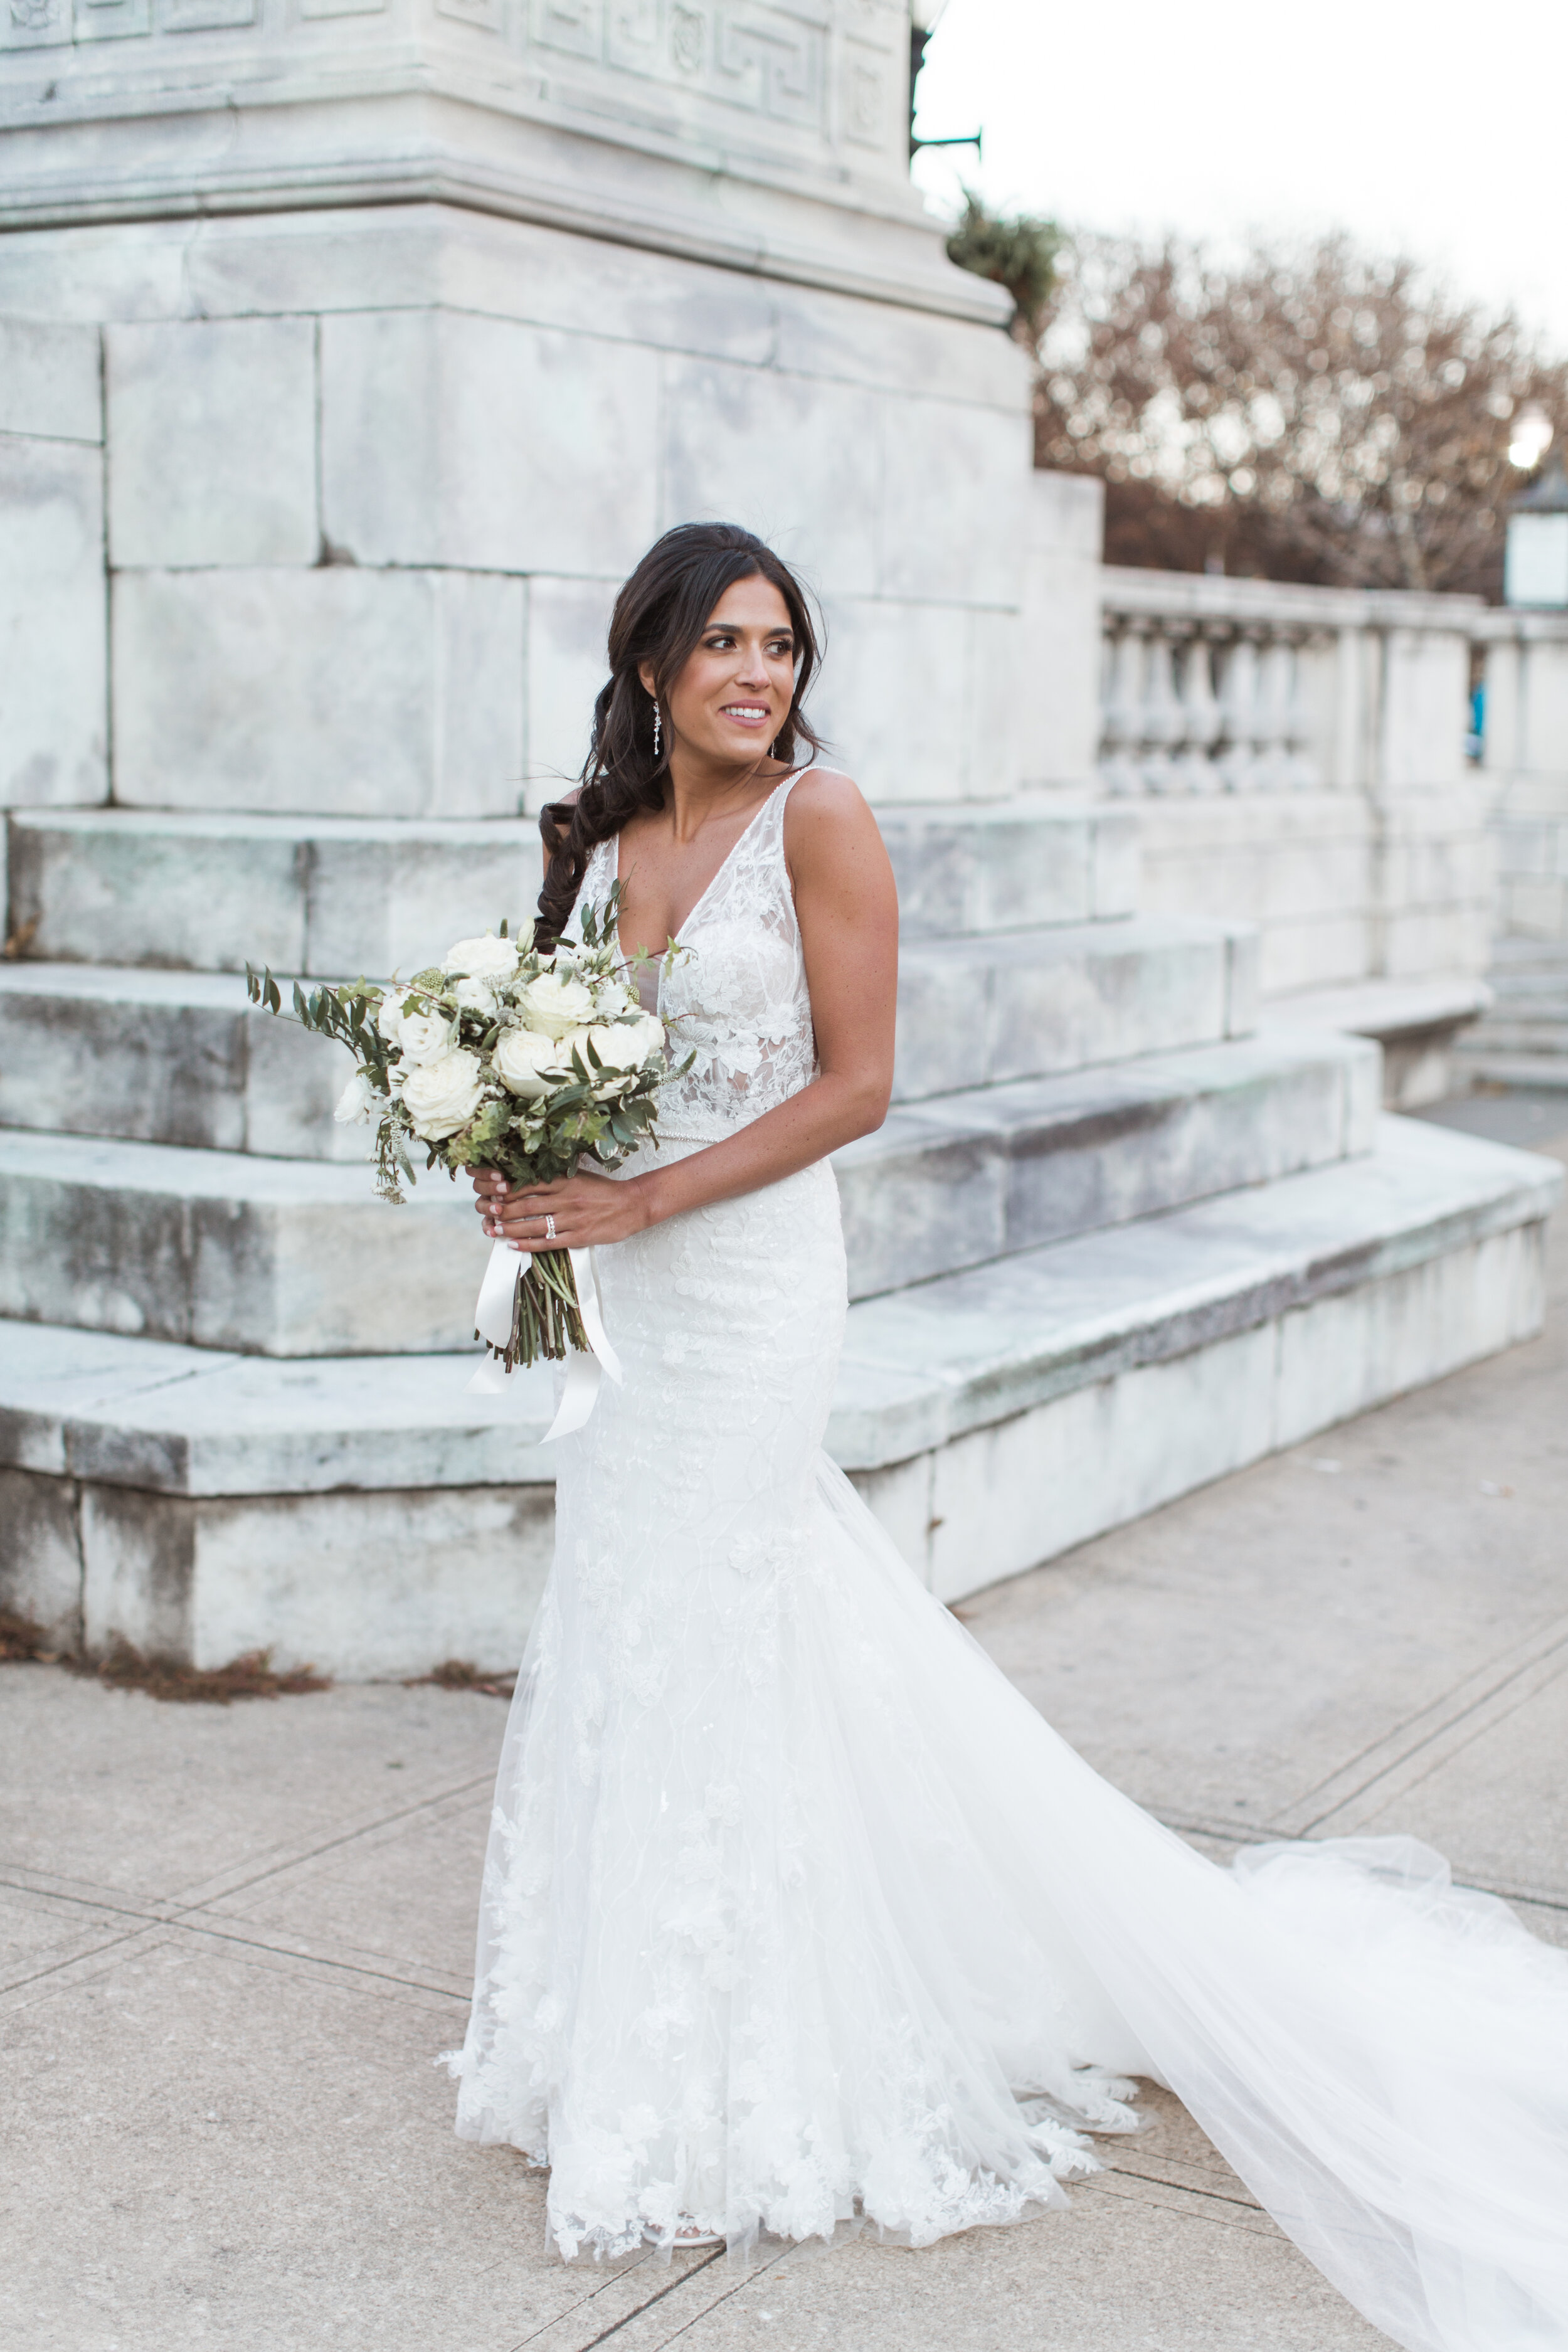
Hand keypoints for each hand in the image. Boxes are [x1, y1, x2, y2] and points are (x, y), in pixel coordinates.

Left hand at [469, 1165, 652, 1251]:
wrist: (632, 1205)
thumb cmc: (604, 1190)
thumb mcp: (580, 1176)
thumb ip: (556, 1178)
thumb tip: (527, 1180)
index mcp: (565, 1181)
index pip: (529, 1184)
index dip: (508, 1190)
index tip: (493, 1193)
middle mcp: (566, 1199)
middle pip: (527, 1205)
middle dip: (503, 1211)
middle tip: (487, 1214)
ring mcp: (572, 1219)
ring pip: (534, 1225)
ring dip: (511, 1229)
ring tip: (494, 1231)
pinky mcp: (579, 1236)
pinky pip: (549, 1242)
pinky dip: (529, 1245)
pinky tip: (514, 1246)